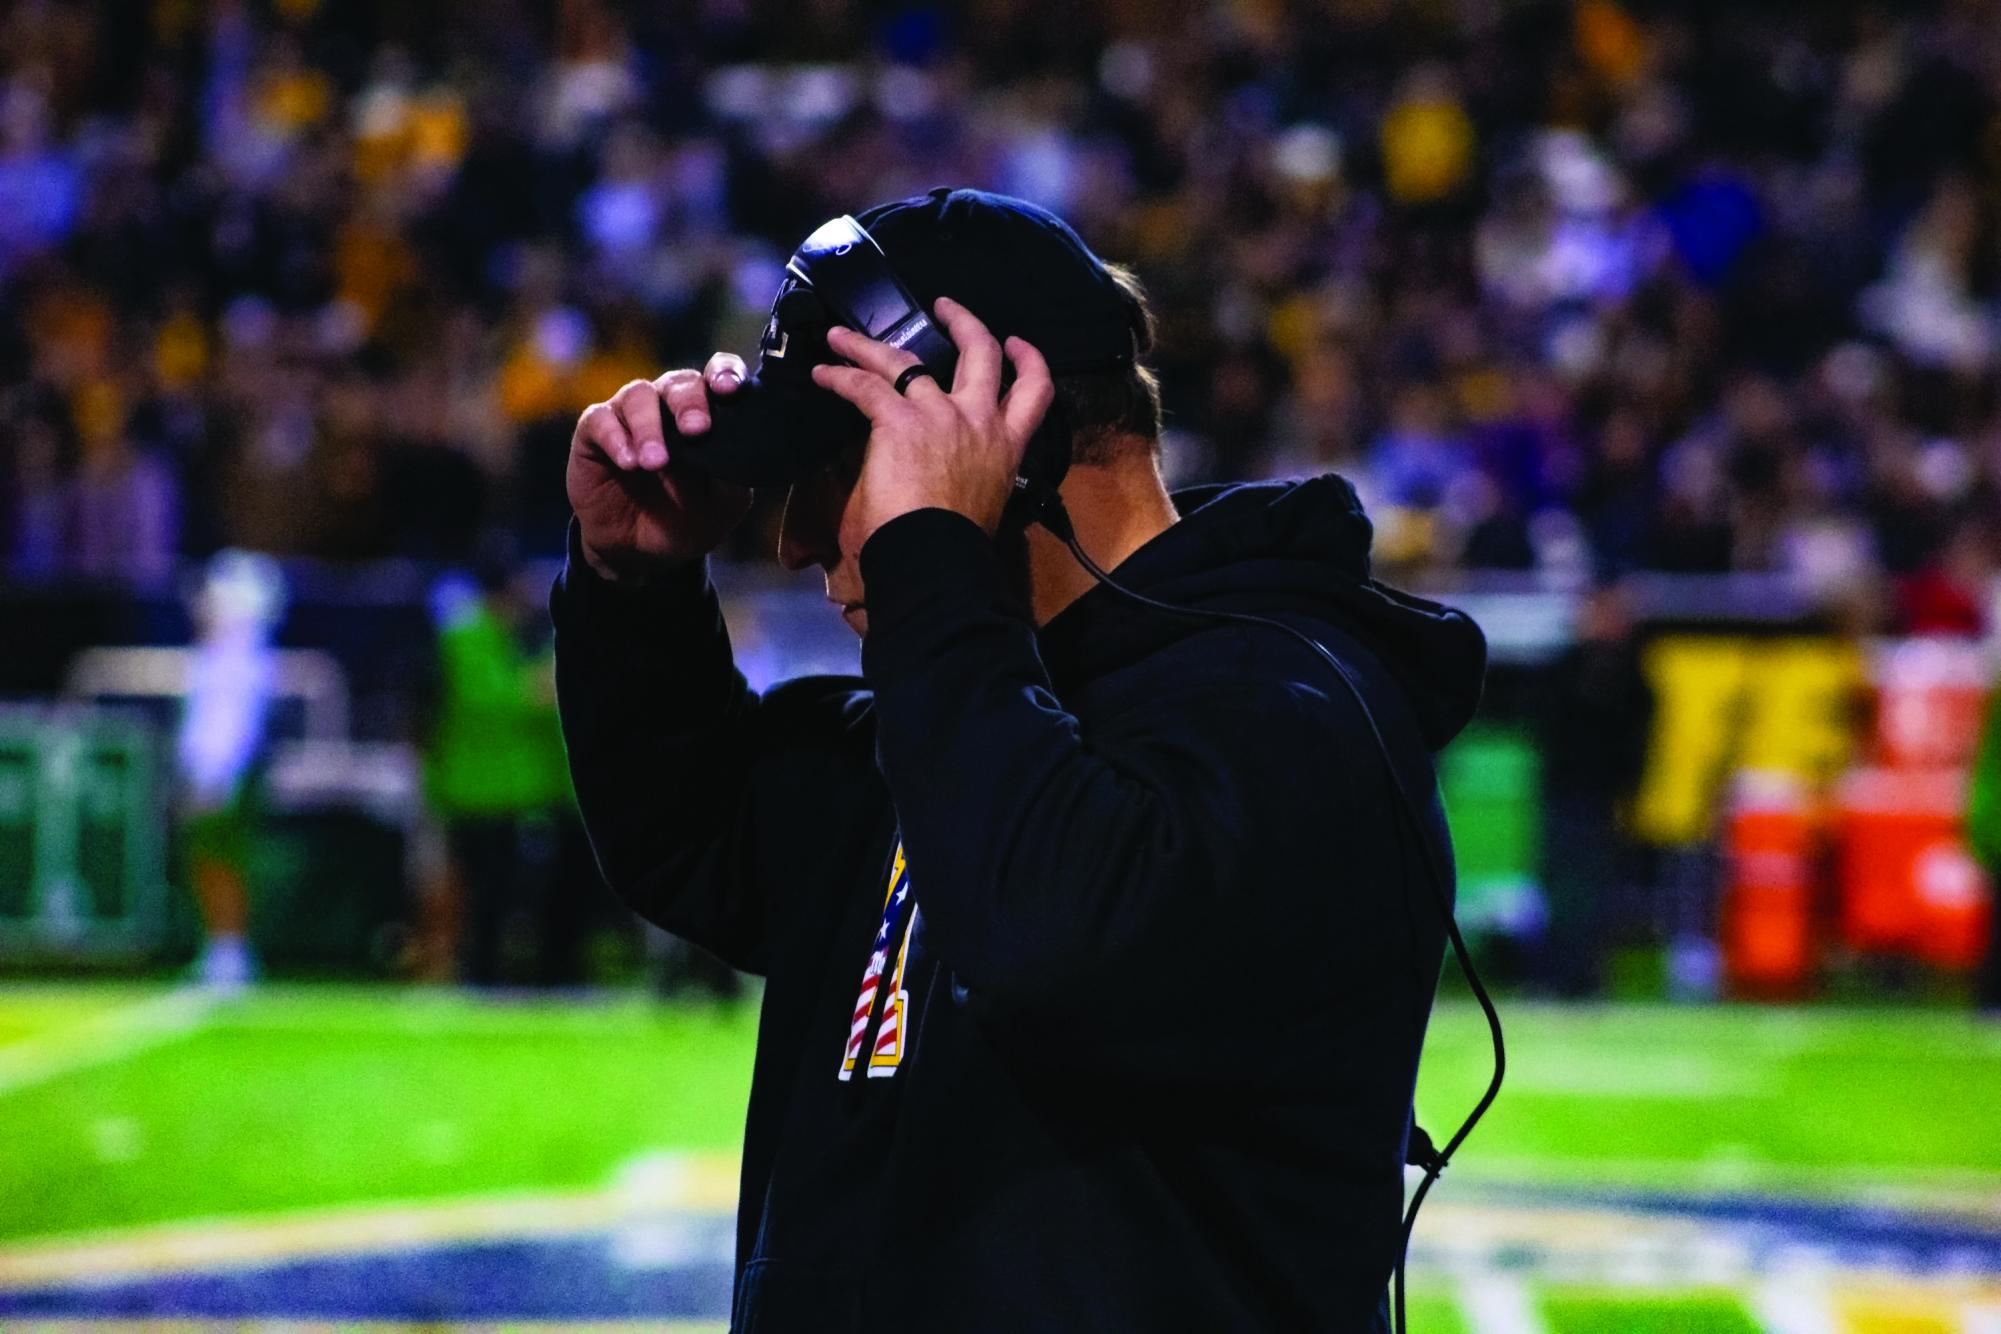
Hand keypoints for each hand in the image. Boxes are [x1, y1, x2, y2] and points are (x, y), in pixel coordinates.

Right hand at [567, 353, 754, 580]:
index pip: (717, 375)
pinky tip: (629, 463)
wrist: (642, 554)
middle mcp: (667, 406)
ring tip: (655, 462)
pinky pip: (601, 420)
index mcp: (706, 413)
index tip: (729, 389)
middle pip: (678, 382)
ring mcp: (629, 416)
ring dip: (649, 426)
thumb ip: (735, 472)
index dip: (724, 373)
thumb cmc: (689, 518)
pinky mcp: (594, 432)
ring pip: (638, 395)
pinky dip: (616, 439)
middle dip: (689, 403)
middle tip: (696, 430)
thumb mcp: (724, 503)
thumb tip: (744, 447)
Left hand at [810, 296, 1053, 546]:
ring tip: (846, 335)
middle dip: (964, 322)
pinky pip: (866, 385)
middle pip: (980, 353)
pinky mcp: (901, 421)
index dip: (1029, 360)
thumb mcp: (979, 502)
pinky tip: (823, 373)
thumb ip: (966, 475)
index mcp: (1007, 447)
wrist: (936, 559)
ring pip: (907, 359)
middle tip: (945, 308)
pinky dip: (841, 376)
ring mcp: (941, 416)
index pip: (1035, 392)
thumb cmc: (955, 547)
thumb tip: (939, 479)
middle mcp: (980, 421)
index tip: (1015, 344)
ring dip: (871, 344)